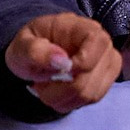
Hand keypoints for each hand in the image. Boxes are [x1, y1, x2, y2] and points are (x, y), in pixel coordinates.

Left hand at [5, 12, 121, 113]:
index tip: (55, 71)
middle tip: (40, 86)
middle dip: (62, 88)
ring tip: (47, 90)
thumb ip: (36, 50)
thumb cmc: (30, 45)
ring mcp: (107, 63)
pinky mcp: (105, 81)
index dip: (79, 64)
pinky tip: (58, 94)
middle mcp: (102, 44)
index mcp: (83, 27)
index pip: (98, 43)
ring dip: (64, 98)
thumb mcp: (22, 45)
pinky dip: (71, 102)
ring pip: (92, 93)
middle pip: (92, 77)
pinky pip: (92, 99)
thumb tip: (61, 60)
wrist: (34, 54)